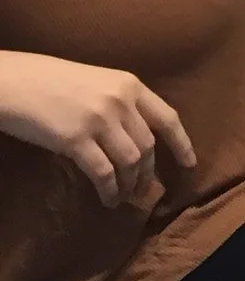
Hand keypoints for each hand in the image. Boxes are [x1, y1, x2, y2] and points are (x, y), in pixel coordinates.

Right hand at [0, 50, 194, 208]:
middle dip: (149, 172)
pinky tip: (106, 199)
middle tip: (144, 190)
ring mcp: (99, 120)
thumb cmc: (47, 80)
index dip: (182, 144)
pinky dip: (109, 190)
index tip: (190, 164)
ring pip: (132, 162)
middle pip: (149, 145)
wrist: (10, 81)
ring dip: (130, 184)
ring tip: (123, 197)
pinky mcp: (75, 140)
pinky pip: (104, 173)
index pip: (168, 117)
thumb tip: (134, 136)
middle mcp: (120, 100)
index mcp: (129, 84)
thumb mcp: (95, 82)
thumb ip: (118, 103)